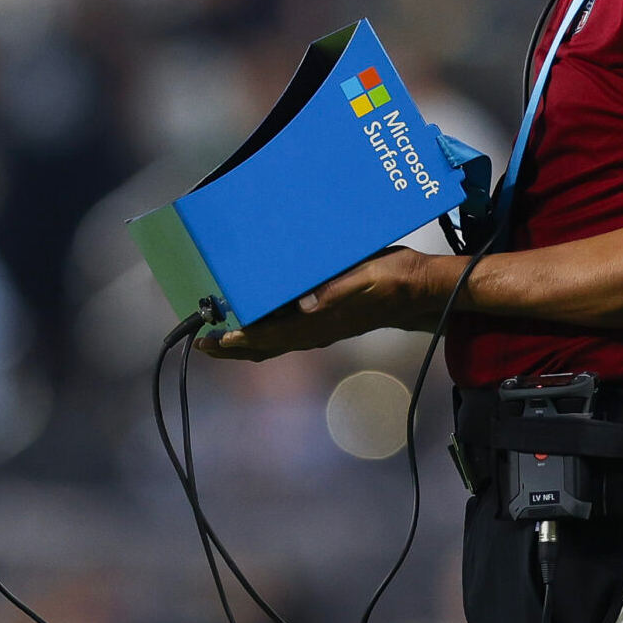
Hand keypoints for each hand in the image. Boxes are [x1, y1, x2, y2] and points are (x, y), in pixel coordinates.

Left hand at [195, 248, 466, 361]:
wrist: (423, 291)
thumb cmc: (395, 278)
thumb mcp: (368, 276)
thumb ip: (337, 291)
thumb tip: (305, 305)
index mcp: (321, 322)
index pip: (270, 336)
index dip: (239, 339)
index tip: (212, 337)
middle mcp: (317, 332)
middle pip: (265, 345)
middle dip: (231, 345)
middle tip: (199, 340)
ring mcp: (322, 330)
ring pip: (273, 342)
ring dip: (244, 341)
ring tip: (216, 335)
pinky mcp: (327, 322)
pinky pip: (286, 333)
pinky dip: (263, 332)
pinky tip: (254, 322)